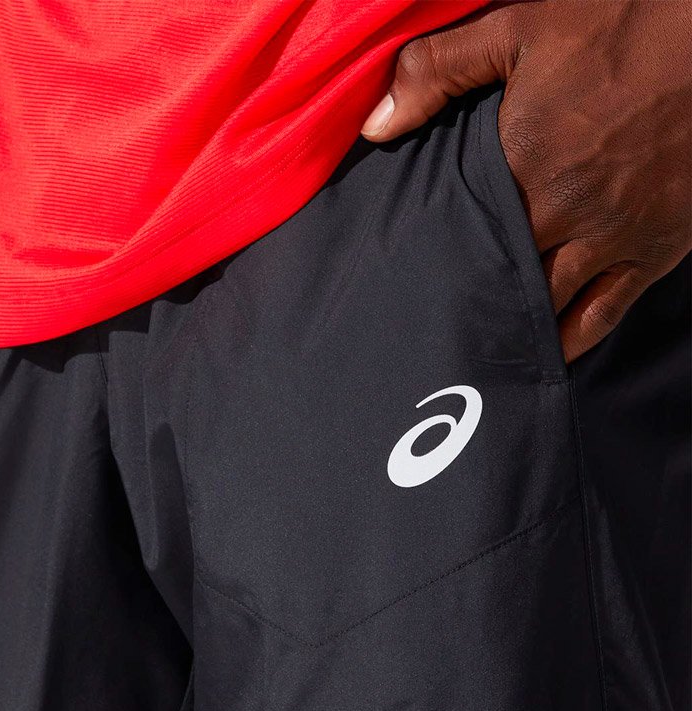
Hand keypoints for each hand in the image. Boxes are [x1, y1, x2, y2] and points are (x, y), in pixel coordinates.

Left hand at [361, 0, 691, 361]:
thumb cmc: (624, 21)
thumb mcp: (519, 28)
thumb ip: (438, 71)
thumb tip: (375, 128)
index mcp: (518, 164)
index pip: (458, 233)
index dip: (429, 260)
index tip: (400, 280)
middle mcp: (561, 212)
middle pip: (495, 275)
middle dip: (464, 297)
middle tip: (428, 323)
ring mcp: (610, 237)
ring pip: (543, 304)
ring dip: (508, 324)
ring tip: (472, 348)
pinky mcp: (653, 250)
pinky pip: (602, 315)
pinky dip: (569, 342)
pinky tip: (542, 359)